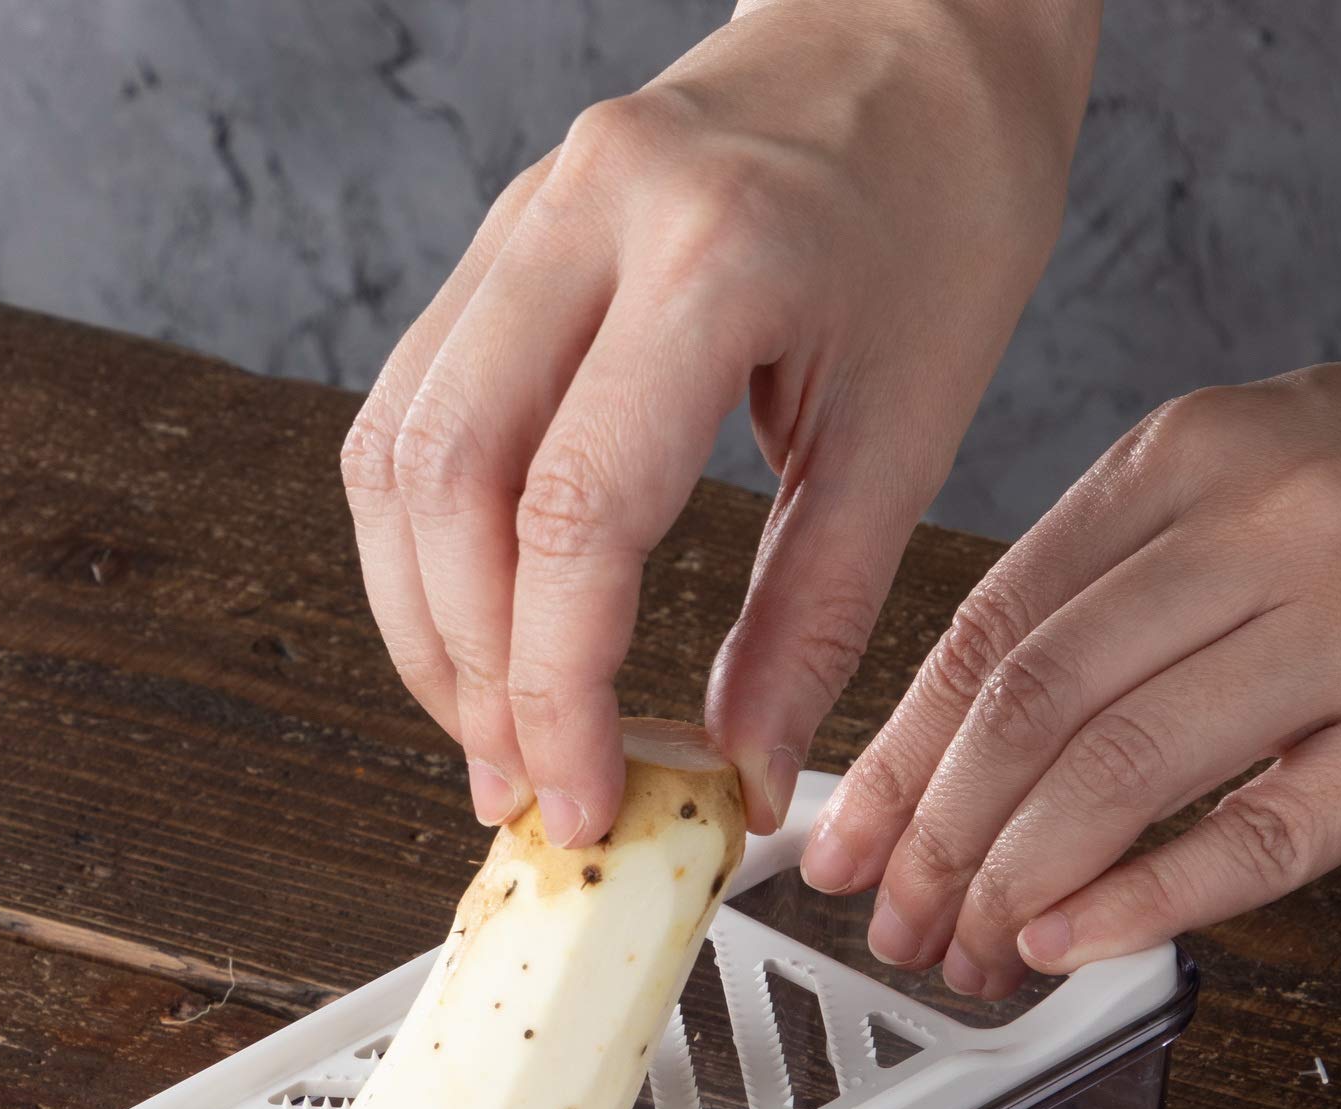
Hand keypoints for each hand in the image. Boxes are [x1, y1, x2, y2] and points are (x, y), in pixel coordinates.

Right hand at [342, 0, 1097, 844]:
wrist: (919, 29)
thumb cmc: (945, 207)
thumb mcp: (910, 430)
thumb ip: (814, 621)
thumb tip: (741, 775)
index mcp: (716, 256)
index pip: (573, 516)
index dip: (556, 691)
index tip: (580, 800)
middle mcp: (585, 216)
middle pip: (443, 488)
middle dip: (468, 671)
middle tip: (521, 781)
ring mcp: (521, 218)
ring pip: (395, 452)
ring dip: (423, 618)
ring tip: (490, 724)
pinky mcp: (498, 243)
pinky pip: (410, 411)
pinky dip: (425, 543)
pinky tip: (477, 619)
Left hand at [803, 321, 1340, 993]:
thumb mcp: (1212, 490)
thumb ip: (1080, 606)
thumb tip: (927, 768)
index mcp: (1178, 462)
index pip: (989, 632)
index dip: (898, 760)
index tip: (846, 846)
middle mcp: (1265, 525)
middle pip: (1038, 708)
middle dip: (939, 841)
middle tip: (902, 923)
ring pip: (1127, 771)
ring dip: (1018, 886)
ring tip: (973, 950)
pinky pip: (1268, 834)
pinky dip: (1147, 901)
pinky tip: (1069, 942)